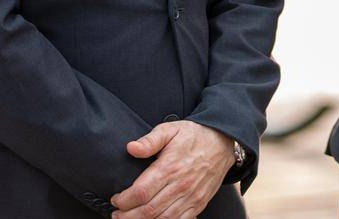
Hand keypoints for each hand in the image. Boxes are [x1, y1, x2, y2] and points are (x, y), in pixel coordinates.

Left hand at [111, 120, 234, 218]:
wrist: (222, 141)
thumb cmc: (193, 135)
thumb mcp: (171, 129)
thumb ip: (150, 140)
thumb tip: (131, 148)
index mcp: (170, 167)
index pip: (141, 192)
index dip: (124, 200)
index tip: (116, 199)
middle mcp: (181, 185)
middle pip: (148, 211)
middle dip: (127, 216)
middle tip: (117, 214)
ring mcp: (191, 197)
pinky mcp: (199, 204)